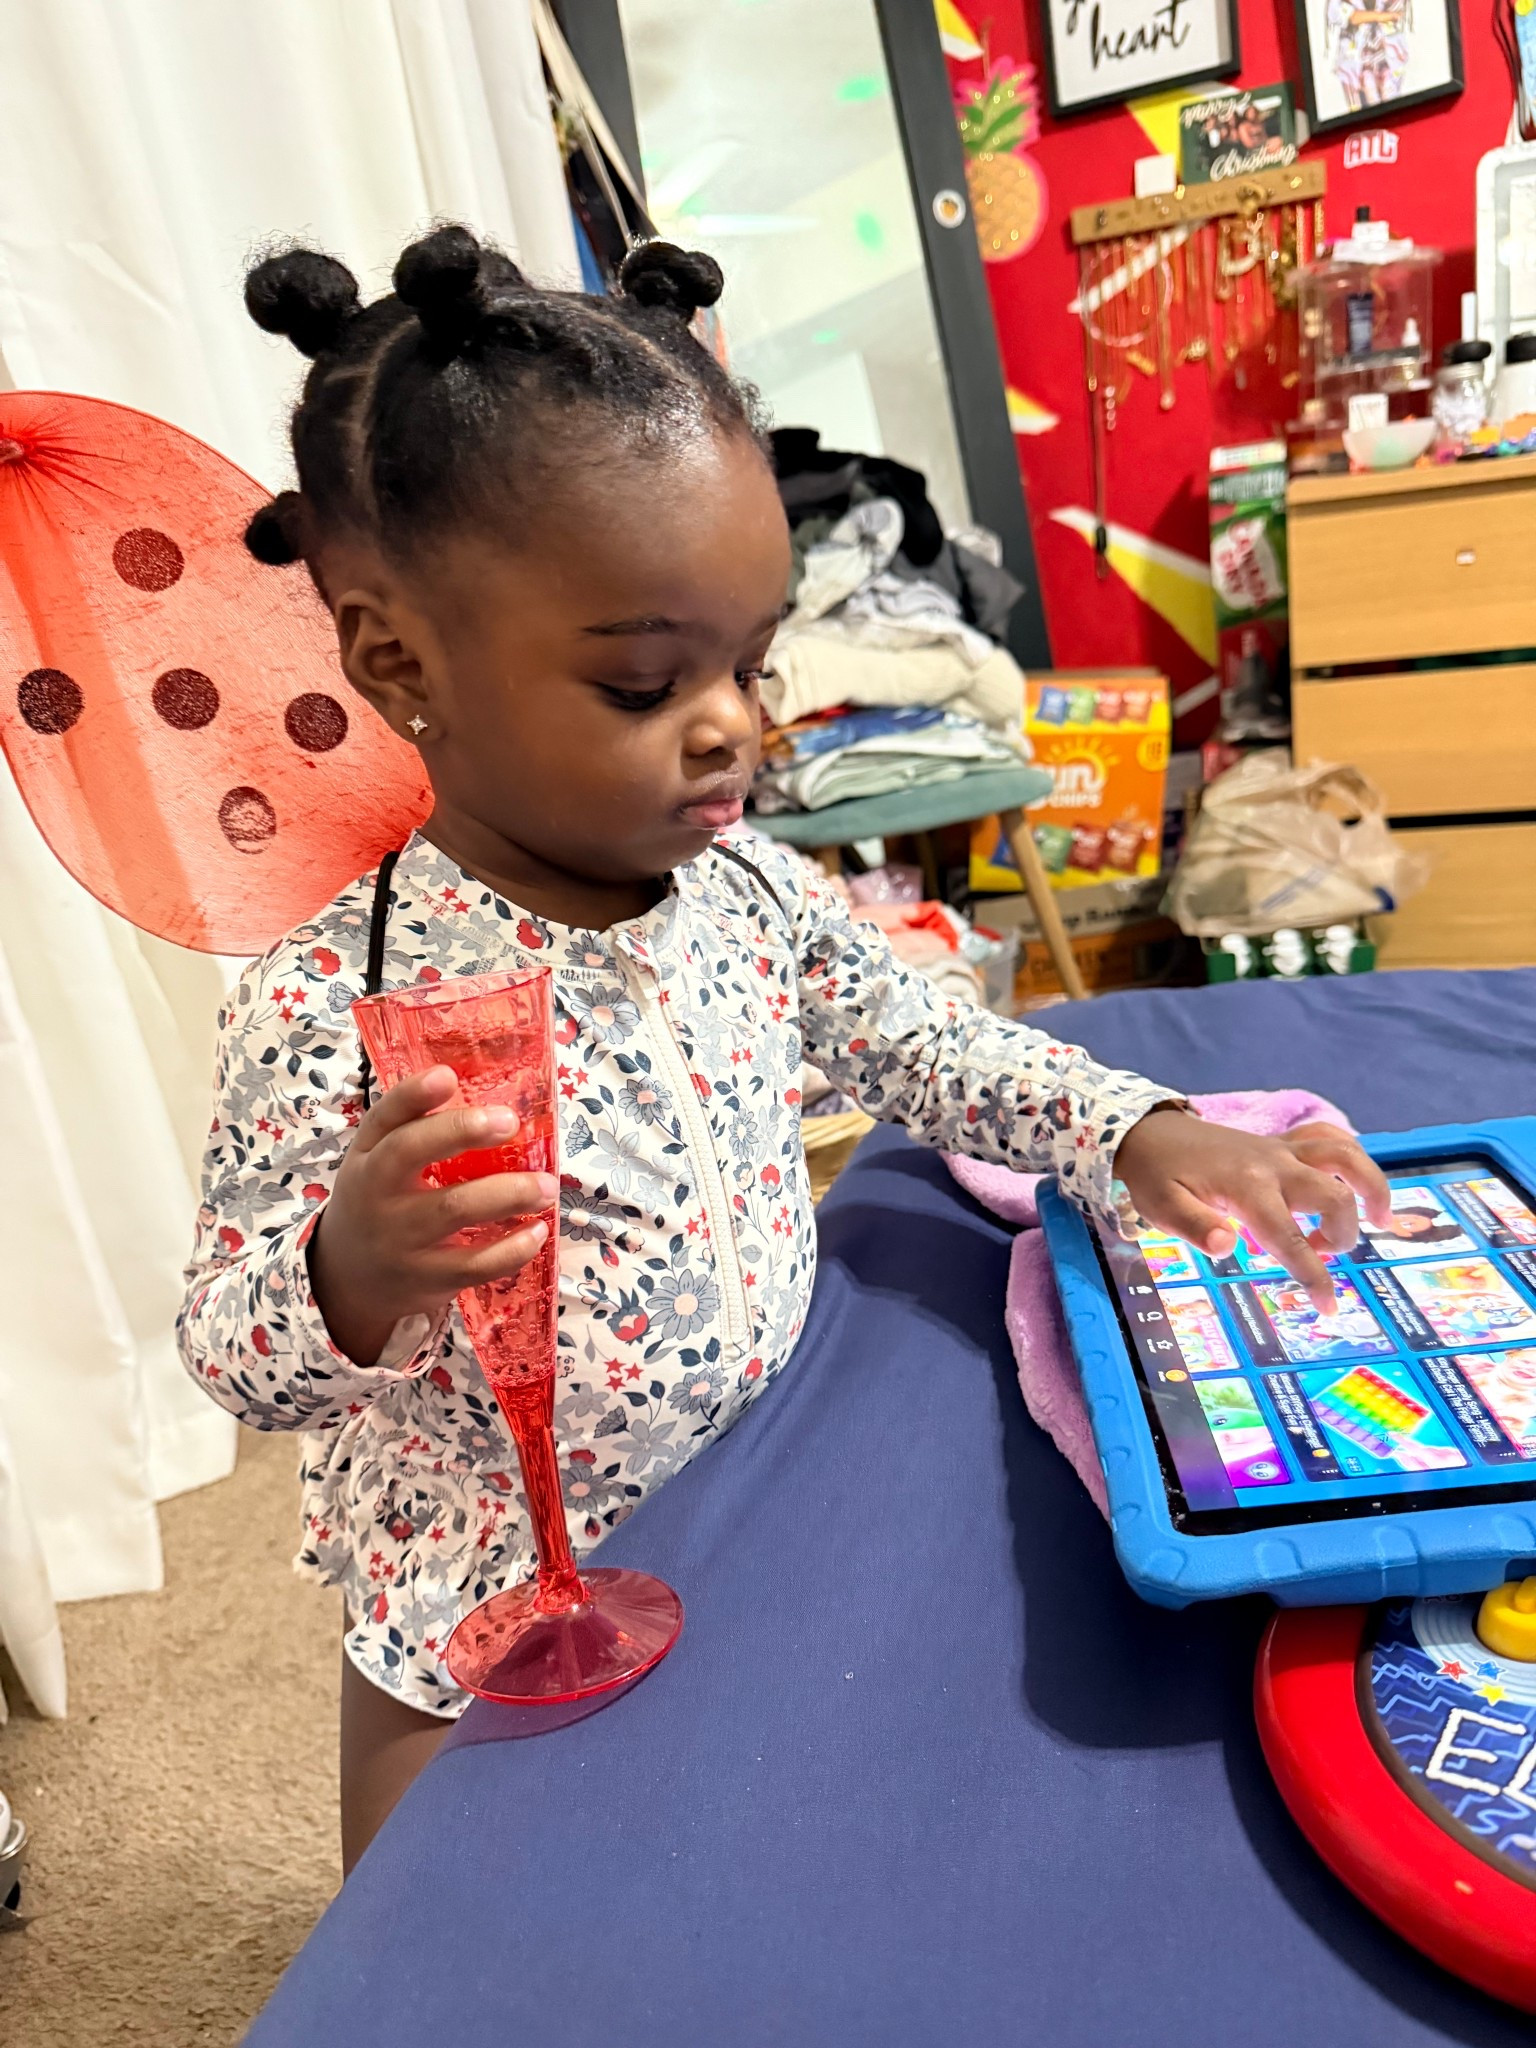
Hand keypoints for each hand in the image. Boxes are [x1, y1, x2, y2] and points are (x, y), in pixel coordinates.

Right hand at [309, 1066, 555, 1365]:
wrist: (349, 1280)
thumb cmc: (379, 1203)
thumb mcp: (377, 1163)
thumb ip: (413, 1128)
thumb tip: (479, 1091)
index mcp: (368, 1158)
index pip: (384, 1118)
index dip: (413, 1094)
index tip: (447, 1076)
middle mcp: (377, 1194)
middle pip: (411, 1154)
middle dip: (462, 1131)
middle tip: (509, 1121)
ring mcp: (401, 1239)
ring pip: (453, 1209)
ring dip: (507, 1193)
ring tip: (546, 1185)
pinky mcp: (427, 1279)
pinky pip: (474, 1265)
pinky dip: (511, 1250)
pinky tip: (537, 1232)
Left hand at [1114, 1109, 1391, 1312]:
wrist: (1151, 1132)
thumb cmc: (1156, 1176)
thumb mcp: (1162, 1208)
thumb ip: (1195, 1227)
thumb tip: (1226, 1246)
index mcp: (1247, 1187)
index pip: (1289, 1237)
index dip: (1314, 1275)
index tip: (1329, 1306)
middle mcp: (1274, 1164)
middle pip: (1334, 1195)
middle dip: (1341, 1235)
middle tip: (1322, 1256)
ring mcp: (1282, 1149)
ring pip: (1346, 1156)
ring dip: (1371, 1186)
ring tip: (1380, 1219)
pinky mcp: (1282, 1143)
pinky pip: (1329, 1138)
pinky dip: (1351, 1157)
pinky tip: (1355, 1183)